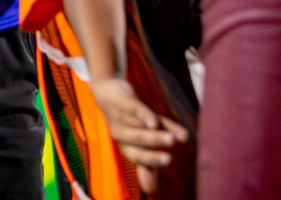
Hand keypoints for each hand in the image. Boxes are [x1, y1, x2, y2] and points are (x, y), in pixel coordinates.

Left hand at [90, 76, 188, 193]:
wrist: (106, 91)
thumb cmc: (127, 121)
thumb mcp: (139, 141)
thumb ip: (146, 163)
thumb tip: (151, 191)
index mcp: (125, 144)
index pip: (137, 157)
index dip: (150, 164)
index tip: (167, 169)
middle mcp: (121, 134)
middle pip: (136, 146)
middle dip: (152, 155)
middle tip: (170, 160)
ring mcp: (121, 117)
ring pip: (140, 129)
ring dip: (156, 136)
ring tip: (173, 141)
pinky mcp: (123, 101)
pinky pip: (135, 109)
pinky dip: (144, 116)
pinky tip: (155, 122)